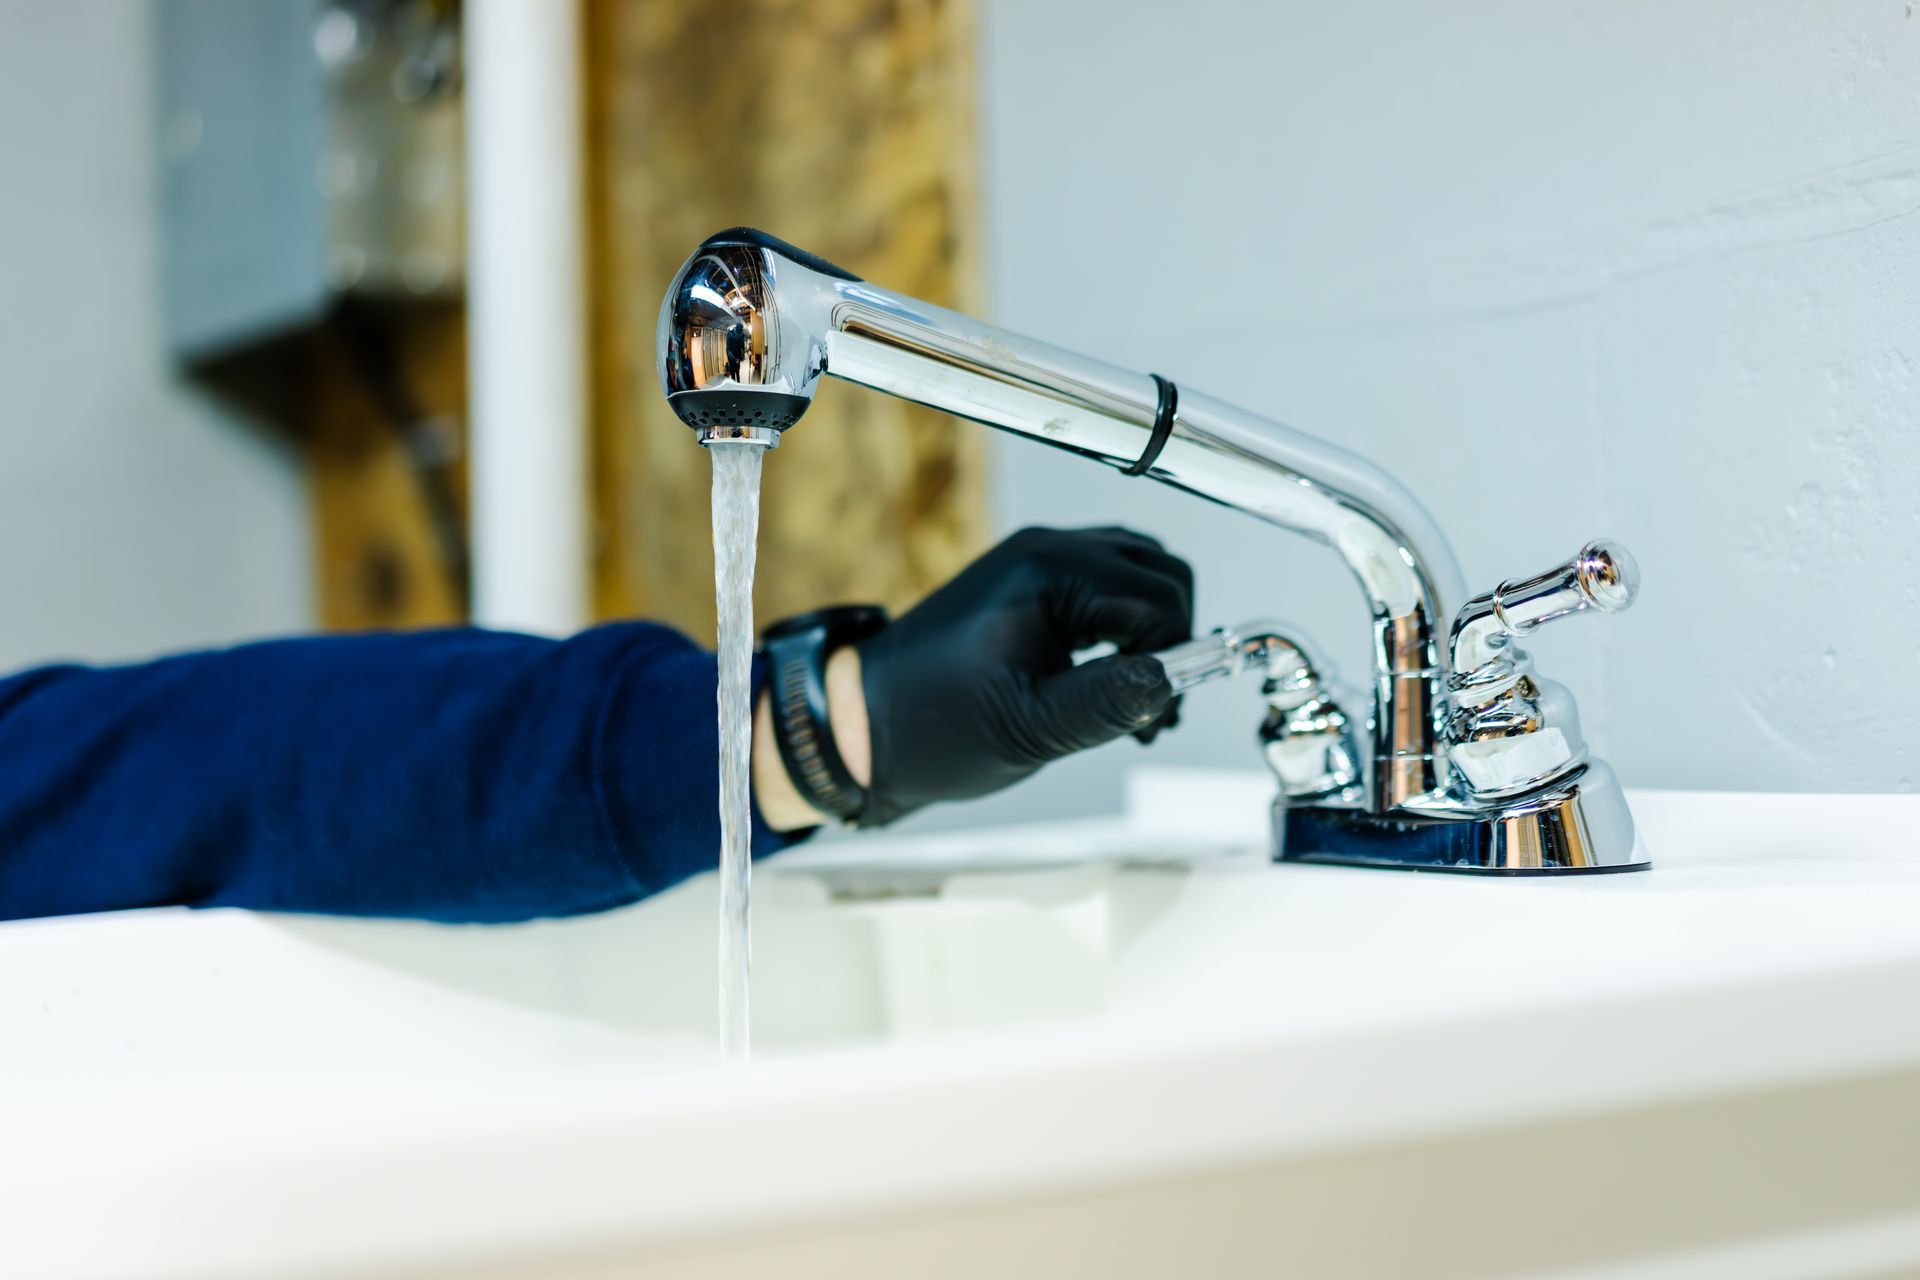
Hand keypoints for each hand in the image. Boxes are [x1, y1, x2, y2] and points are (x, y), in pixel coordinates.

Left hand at [850, 525, 1192, 826]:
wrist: (864, 721)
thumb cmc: (932, 726)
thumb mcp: (1030, 728)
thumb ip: (1107, 702)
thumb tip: (1172, 680)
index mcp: (1046, 574)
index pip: (1157, 598)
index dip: (1173, 657)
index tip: (1155, 715)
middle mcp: (1046, 551)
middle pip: (1159, 574)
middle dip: (1171, 641)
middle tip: (1152, 713)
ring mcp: (1037, 562)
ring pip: (1139, 578)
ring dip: (1152, 636)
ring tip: (1132, 705)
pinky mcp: (1031, 583)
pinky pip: (1106, 589)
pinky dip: (1125, 631)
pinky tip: (1109, 683)